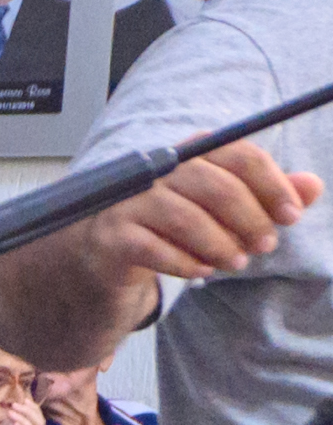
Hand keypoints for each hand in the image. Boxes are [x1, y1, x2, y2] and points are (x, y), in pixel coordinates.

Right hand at [91, 141, 323, 280]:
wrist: (112, 251)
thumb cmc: (176, 223)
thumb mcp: (226, 208)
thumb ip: (266, 195)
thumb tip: (314, 186)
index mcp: (191, 153)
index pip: (240, 156)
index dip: (272, 186)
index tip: (293, 216)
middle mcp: (158, 171)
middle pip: (216, 187)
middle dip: (250, 219)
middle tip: (267, 246)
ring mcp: (130, 202)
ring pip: (186, 219)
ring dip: (220, 245)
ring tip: (237, 263)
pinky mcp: (113, 235)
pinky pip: (154, 249)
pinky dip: (185, 263)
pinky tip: (202, 271)